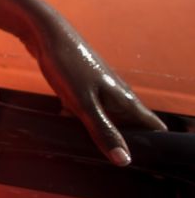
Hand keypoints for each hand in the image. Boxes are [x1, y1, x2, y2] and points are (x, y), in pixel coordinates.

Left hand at [33, 15, 166, 165]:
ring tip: (82, 141)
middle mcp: (118, 94)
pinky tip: (64, 117)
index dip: (153, 146)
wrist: (44, 33)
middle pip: (130, 126)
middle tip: (104, 158)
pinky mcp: (83, 85)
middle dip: (120, 143)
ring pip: (106, 117)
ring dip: (96, 130)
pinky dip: (79, 116)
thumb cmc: (67, 65)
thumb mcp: (83, 104)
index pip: (154, 127)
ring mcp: (101, 88)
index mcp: (126, 100)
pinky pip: (87, 108)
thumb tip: (124, 160)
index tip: (143, 164)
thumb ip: (103, 131)